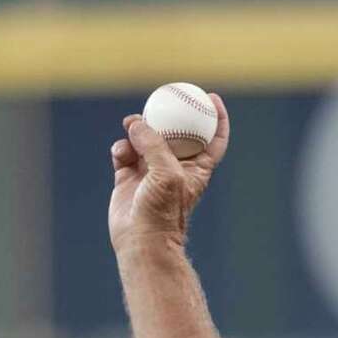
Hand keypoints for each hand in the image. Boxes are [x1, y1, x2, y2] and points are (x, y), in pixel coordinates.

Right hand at [108, 93, 229, 253]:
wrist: (142, 239)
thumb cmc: (163, 211)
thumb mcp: (167, 173)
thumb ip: (154, 144)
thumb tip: (135, 123)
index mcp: (196, 168)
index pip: (213, 139)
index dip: (216, 118)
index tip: (211, 97)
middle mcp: (174, 167)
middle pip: (176, 133)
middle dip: (167, 115)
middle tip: (158, 100)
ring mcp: (150, 171)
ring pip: (145, 138)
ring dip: (137, 130)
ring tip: (131, 126)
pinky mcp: (128, 176)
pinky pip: (124, 152)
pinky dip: (121, 147)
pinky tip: (121, 152)